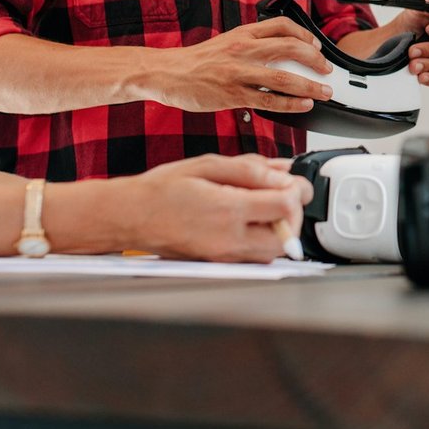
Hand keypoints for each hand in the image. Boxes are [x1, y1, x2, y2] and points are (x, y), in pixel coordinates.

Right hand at [124, 153, 314, 261]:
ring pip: (276, 251)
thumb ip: (250, 168)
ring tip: (265, 205)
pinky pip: (257, 257)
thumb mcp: (207, 164)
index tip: (291, 180)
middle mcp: (229, 240)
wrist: (131, 217)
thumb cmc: (162, 190)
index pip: (285, 206)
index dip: (297, 190)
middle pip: (288, 236)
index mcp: (227, 210)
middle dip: (294, 213)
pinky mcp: (222, 264)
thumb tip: (282, 171)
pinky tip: (250, 219)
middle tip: (282, 193)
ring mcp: (226, 256)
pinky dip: (265, 239)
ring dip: (281, 227)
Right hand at [155, 18, 331, 112]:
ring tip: (325, 90)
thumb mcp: (225, 43)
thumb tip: (277, 52)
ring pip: (284, 77)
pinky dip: (291, 103)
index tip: (316, 45)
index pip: (282, 26)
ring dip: (310, 85)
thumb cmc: (195, 62)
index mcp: (242, 34)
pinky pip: (269, 100)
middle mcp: (243, 49)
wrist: (166, 73)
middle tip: (327, 69)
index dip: (304, 35)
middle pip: (289, 47)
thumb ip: (250, 45)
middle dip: (315, 59)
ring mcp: (238, 72)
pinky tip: (304, 105)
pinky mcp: (233, 94)